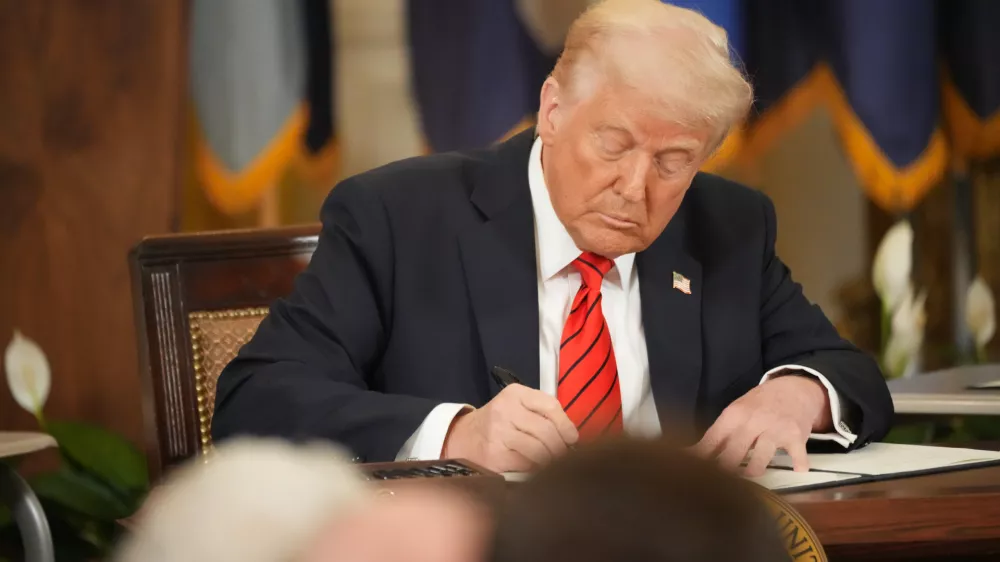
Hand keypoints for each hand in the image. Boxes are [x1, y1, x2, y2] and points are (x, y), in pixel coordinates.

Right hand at [442, 384, 578, 471]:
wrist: (463, 438)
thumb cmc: (499, 423)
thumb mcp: (518, 407)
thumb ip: (543, 413)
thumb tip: (572, 437)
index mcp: (515, 394)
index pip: (550, 405)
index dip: (566, 425)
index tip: (572, 439)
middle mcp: (505, 410)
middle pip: (547, 431)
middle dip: (561, 448)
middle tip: (564, 457)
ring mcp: (498, 433)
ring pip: (539, 450)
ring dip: (551, 461)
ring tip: (552, 464)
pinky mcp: (494, 456)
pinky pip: (526, 465)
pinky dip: (536, 470)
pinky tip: (536, 471)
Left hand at [693, 375, 829, 476]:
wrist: (794, 389)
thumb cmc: (759, 405)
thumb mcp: (736, 412)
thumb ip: (719, 434)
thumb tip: (693, 455)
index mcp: (734, 415)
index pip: (712, 439)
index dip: (701, 459)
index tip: (694, 473)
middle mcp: (753, 421)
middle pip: (733, 451)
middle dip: (723, 469)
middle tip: (717, 485)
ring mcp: (775, 429)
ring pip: (760, 458)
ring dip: (753, 471)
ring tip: (748, 478)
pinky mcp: (796, 437)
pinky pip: (797, 457)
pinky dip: (798, 466)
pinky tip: (796, 470)